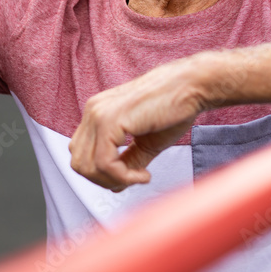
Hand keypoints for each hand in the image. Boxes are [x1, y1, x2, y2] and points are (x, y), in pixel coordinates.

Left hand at [68, 58, 208, 190]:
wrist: (191, 86)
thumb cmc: (173, 108)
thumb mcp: (145, 143)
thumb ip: (127, 162)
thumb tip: (115, 185)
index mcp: (97, 113)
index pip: (81, 155)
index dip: (102, 175)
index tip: (129, 177)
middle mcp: (93, 111)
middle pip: (79, 164)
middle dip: (105, 181)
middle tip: (132, 180)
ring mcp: (98, 114)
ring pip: (88, 167)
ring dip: (114, 180)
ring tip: (140, 176)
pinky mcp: (110, 121)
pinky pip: (105, 163)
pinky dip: (123, 177)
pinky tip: (144, 174)